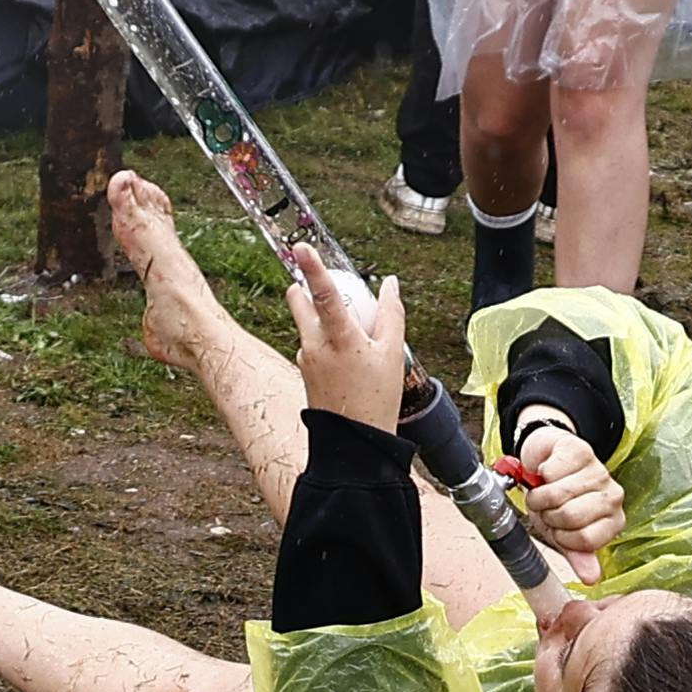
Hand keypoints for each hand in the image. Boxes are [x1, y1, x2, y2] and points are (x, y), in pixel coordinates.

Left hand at [286, 256, 412, 428]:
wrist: (353, 443)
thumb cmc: (377, 399)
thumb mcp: (393, 354)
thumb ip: (392, 314)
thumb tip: (390, 283)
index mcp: (340, 339)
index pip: (324, 295)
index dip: (313, 268)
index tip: (301, 247)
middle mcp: (315, 345)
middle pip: (298, 300)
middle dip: (305, 285)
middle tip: (328, 287)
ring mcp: (305, 358)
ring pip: (304, 321)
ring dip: (318, 315)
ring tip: (350, 333)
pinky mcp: (303, 369)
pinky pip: (310, 342)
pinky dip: (323, 338)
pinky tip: (346, 357)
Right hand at [501, 420, 623, 570]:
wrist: (544, 464)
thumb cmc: (555, 501)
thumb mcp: (562, 534)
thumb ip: (577, 554)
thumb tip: (591, 577)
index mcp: (612, 521)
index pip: (584, 540)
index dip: (561, 536)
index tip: (557, 528)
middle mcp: (612, 496)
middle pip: (571, 516)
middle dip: (549, 515)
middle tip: (548, 508)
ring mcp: (599, 471)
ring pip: (559, 494)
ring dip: (540, 495)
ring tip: (544, 492)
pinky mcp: (581, 450)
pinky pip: (551, 472)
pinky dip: (539, 475)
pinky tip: (546, 473)